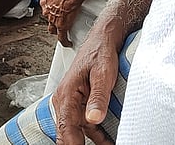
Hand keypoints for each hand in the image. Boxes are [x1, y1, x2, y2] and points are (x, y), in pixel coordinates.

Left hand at [41, 0, 86, 46]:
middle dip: (53, 21)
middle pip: (48, 20)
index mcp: (45, 1)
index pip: (46, 9)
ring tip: (61, 32)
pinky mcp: (62, 26)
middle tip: (59, 21)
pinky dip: (64, 41)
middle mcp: (47, 12)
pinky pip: (62, 37)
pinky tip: (67, 43)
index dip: (50, 10)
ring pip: (53, 29)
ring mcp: (54, 20)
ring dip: (57, 31)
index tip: (55, 10)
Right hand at [53, 24, 123, 144]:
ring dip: (91, 143)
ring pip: (79, 133)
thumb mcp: (103, 74)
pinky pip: (89, 128)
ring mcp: (74, 106)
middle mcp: (66, 102)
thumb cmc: (100, 53)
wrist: (103, 40)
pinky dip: (98, 137)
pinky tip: (109, 142)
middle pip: (68, 134)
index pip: (66, 128)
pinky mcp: (84, 107)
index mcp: (66, 95)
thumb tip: (94, 118)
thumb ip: (98, 97)